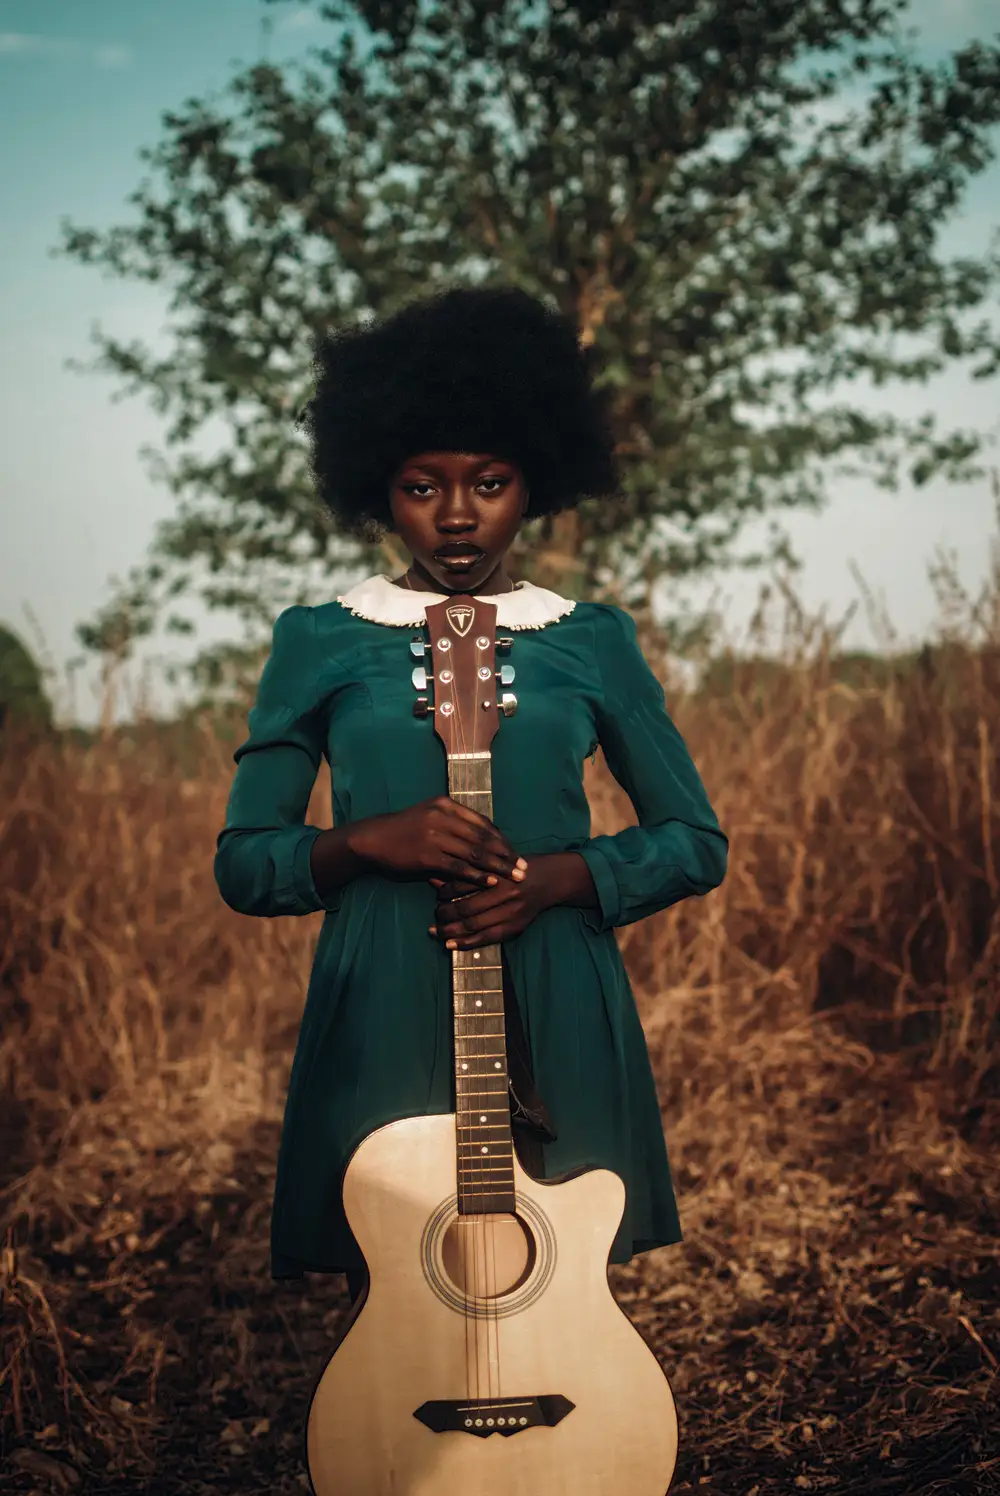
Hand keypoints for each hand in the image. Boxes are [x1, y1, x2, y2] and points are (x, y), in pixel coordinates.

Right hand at [345, 796, 526, 888]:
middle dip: (506, 854)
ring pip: (475, 852)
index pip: (483, 823)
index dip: (502, 839)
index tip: (515, 852)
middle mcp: (443, 817)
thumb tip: (480, 841)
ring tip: (515, 877)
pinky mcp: (427, 855)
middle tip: (523, 867)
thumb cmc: (404, 830)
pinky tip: (492, 882)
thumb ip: (453, 825)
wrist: (373, 839)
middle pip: (483, 838)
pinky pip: (459, 867)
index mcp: (446, 805)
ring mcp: (435, 835)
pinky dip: (478, 875)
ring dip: (498, 866)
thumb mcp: (429, 817)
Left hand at [430, 852, 595, 948]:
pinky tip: (452, 945)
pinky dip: (467, 943)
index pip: (464, 884)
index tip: (436, 896)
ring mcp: (512, 912)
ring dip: (452, 932)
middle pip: (467, 908)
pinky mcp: (516, 926)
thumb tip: (433, 879)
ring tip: (436, 932)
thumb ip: (466, 871)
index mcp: (498, 872)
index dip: (445, 892)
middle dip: (446, 915)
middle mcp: (505, 893)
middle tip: (434, 917)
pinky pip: (487, 938)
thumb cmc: (517, 867)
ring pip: (475, 926)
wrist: (551, 879)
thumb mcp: (493, 863)